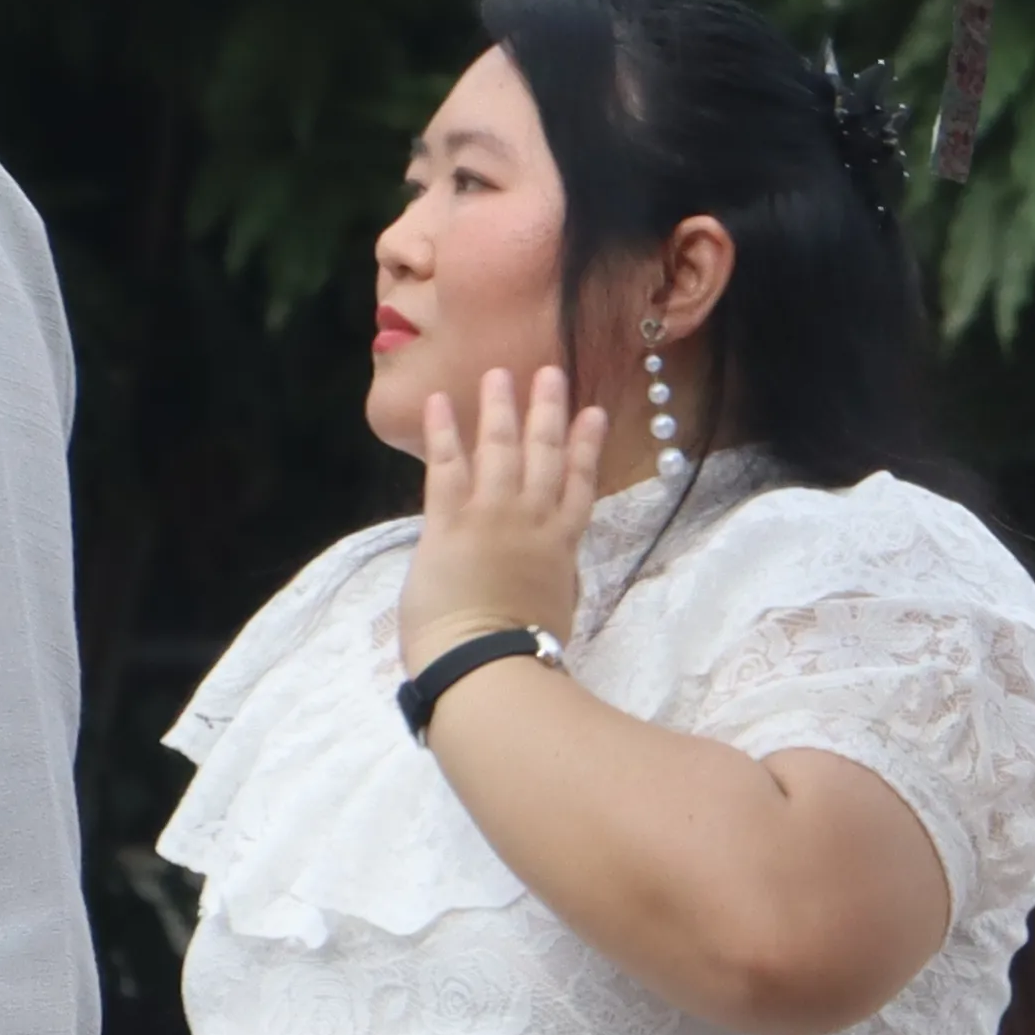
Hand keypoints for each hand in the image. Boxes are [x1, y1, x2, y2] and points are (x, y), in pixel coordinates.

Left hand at [401, 360, 610, 667]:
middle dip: (548, 411)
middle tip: (551, 373)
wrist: (487, 661)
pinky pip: (447, 467)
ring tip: (500, 373)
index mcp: (561, 546)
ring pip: (501, 450)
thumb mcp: (555, 608)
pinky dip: (444, 433)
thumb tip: (551, 570)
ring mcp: (492, 516)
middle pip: (545, 454)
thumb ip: (553, 578)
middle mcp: (532, 520)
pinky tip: (441, 402)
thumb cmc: (524, 650)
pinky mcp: (450, 522)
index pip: (579, 484)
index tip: (593, 414)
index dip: (587, 446)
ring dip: (501, 408)